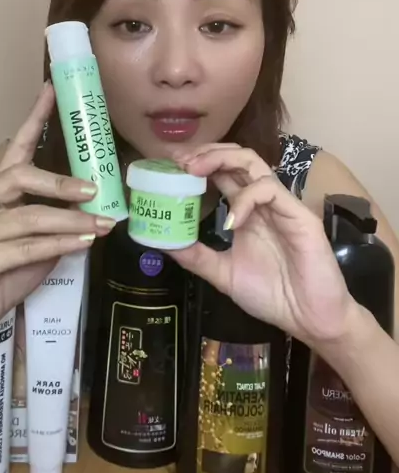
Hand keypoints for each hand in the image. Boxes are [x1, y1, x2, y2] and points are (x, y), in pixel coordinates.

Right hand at [0, 82, 114, 354]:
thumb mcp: (30, 246)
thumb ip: (51, 225)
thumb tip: (92, 209)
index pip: (13, 149)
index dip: (33, 119)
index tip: (52, 91)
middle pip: (19, 176)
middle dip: (60, 181)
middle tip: (94, 187)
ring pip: (29, 217)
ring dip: (72, 221)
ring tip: (102, 223)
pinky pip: (25, 248)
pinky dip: (59, 245)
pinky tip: (83, 244)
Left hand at [170, 143, 355, 347]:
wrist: (309, 320)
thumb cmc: (273, 295)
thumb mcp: (224, 274)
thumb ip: (196, 257)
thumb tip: (163, 243)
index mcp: (246, 211)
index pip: (222, 172)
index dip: (197, 163)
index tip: (170, 164)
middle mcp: (262, 201)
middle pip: (236, 158)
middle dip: (205, 152)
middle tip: (179, 160)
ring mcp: (280, 204)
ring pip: (253, 162)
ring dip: (221, 159)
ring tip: (194, 170)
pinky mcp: (298, 214)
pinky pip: (269, 190)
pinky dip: (245, 199)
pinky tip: (232, 220)